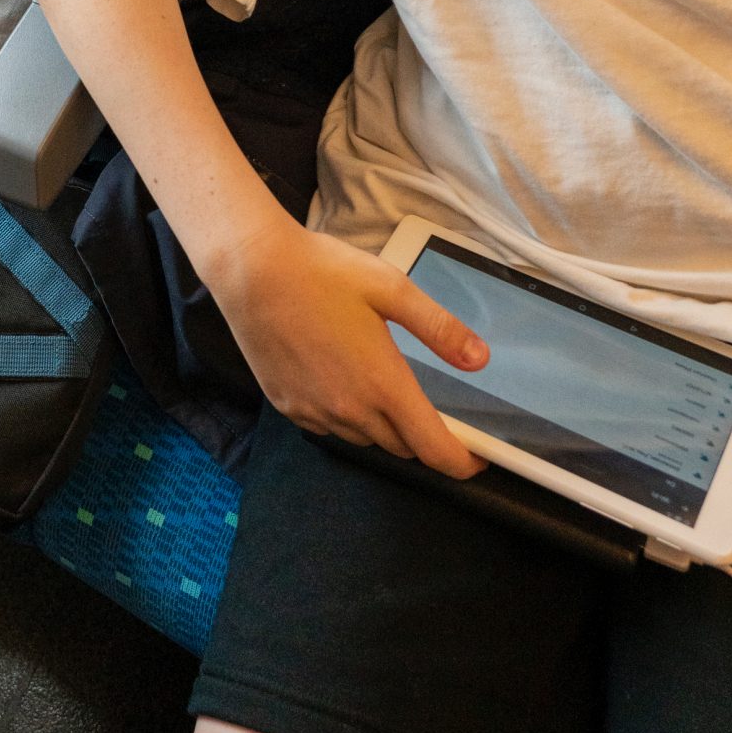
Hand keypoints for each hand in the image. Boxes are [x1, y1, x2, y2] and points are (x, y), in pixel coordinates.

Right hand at [214, 214, 488, 478]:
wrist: (252, 270)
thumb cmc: (322, 272)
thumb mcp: (391, 288)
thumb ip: (439, 328)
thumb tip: (480, 360)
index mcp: (383, 384)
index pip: (434, 449)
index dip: (463, 462)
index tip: (478, 460)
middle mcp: (350, 410)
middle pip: (402, 447)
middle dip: (422, 434)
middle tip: (426, 401)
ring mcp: (315, 412)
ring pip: (366, 439)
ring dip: (383, 425)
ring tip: (378, 382)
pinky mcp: (288, 406)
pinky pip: (330, 428)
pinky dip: (345, 416)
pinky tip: (339, 378)